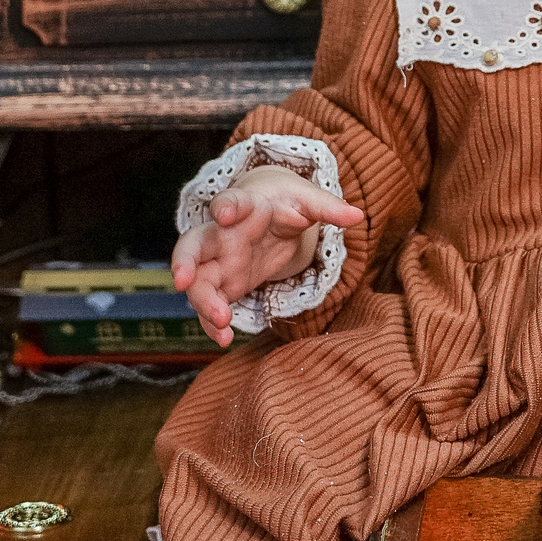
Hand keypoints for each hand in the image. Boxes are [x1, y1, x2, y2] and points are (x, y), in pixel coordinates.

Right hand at [170, 166, 363, 347]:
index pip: (230, 201)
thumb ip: (329, 208)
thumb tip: (359, 214)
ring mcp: (217, 262)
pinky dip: (211, 323)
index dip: (226, 206)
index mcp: (246, 206)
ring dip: (202, 303)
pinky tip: (223, 339)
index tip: (225, 213)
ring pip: (197, 282)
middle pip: (192, 245)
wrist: (270, 215)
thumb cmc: (286, 203)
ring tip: (222, 323)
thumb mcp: (308, 201)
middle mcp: (222, 234)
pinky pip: (209, 306)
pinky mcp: (221, 285)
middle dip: (183, 262)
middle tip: (182, 281)